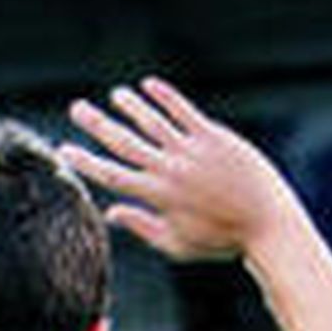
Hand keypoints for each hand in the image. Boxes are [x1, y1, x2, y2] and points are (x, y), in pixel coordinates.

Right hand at [61, 79, 294, 262]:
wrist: (267, 224)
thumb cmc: (222, 240)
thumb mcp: (177, 244)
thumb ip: (143, 227)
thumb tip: (111, 213)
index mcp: (158, 197)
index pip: (112, 175)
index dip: (85, 161)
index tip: (64, 149)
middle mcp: (170, 170)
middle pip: (125, 142)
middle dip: (97, 125)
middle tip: (76, 108)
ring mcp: (192, 151)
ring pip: (153, 122)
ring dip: (131, 106)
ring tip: (115, 96)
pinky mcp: (214, 137)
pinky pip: (183, 111)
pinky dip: (164, 97)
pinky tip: (148, 86)